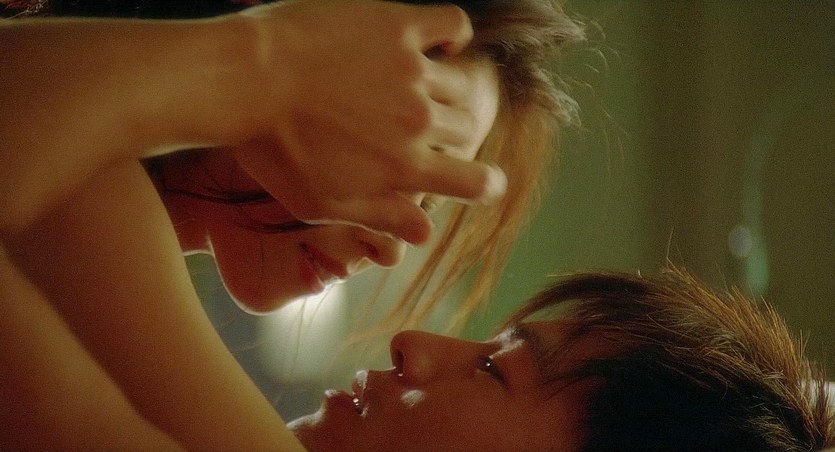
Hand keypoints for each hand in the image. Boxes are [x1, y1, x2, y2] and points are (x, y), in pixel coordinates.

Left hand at [234, 0, 505, 243]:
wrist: (241, 81)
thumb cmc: (274, 149)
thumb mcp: (323, 202)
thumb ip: (382, 217)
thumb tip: (427, 233)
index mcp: (405, 166)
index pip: (473, 182)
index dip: (487, 186)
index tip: (488, 184)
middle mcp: (419, 120)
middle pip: (465, 129)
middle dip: (450, 133)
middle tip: (417, 126)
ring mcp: (412, 70)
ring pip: (460, 82)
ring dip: (446, 89)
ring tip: (415, 87)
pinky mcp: (397, 25)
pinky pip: (452, 23)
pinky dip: (456, 33)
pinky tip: (443, 41)